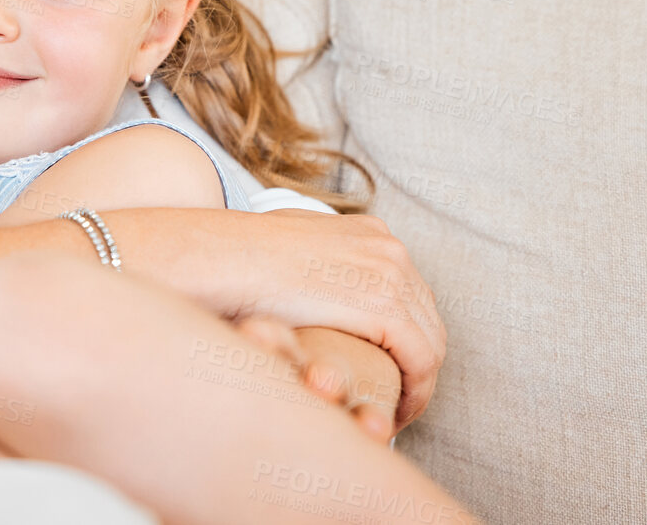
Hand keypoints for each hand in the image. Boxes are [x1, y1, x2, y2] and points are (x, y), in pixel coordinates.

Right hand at [114, 207, 443, 429]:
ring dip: (416, 383)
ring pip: (429, 343)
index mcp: (368, 230)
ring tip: (392, 415)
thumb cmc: (235, 262)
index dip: (403, 336)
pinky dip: (415, 394)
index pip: (408, 291)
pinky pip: (422, 362)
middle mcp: (388, 246)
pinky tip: (393, 416)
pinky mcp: (384, 306)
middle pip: (426, 317)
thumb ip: (314, 259)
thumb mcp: (286, 246)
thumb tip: (312, 278)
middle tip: (396, 399)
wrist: (217, 260)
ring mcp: (390, 272)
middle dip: (414, 362)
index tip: (388, 368)